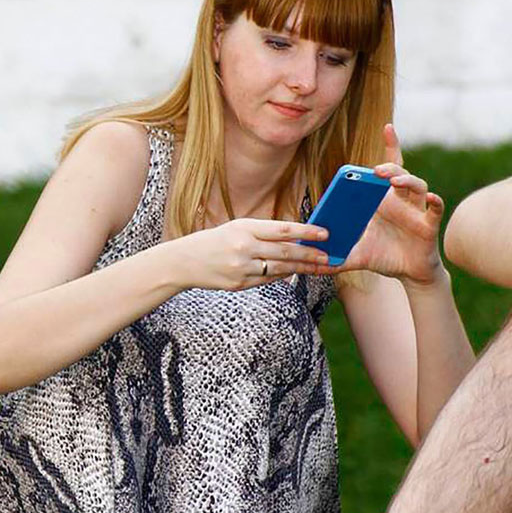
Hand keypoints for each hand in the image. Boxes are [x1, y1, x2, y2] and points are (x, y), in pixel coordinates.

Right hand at [168, 218, 330, 291]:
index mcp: (244, 228)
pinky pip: (267, 280)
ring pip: (279, 268)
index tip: (325, 233)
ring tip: (319, 266)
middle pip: (284, 252)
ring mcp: (241, 268)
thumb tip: (293, 241)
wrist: (183, 262)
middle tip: (328, 256)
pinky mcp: (238, 284)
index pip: (281, 229)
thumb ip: (262, 235)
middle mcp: (243, 248)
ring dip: (302, 268)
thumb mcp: (236, 229)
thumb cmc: (214, 241)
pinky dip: (282, 275)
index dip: (306, 232)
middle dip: (310, 254)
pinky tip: (294, 272)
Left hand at [315, 125, 445, 284]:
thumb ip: (337, 254)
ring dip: (408, 181)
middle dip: (390, 167)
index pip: (389, 168)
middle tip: (376, 171)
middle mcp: (402, 200)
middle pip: (400, 174)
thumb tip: (312, 261)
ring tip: (395, 181)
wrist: (407, 273)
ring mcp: (417, 211)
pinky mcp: (429, 225)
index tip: (388, 127)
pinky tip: (431, 198)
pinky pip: (435, 209)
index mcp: (384, 200)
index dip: (391, 146)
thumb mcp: (357, 254)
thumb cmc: (384, 256)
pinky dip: (435, 202)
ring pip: (418, 187)